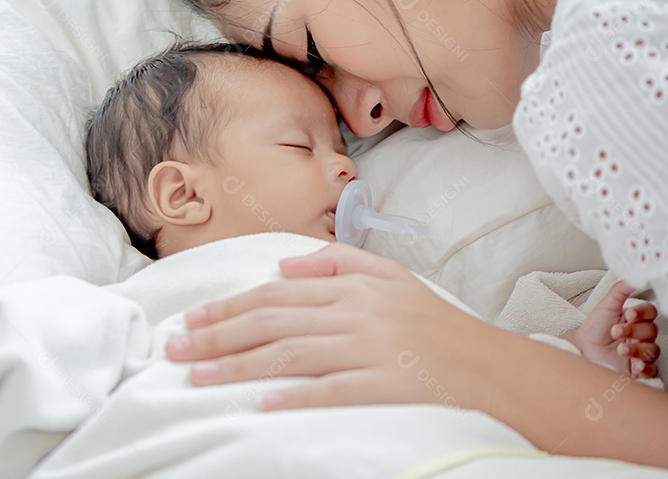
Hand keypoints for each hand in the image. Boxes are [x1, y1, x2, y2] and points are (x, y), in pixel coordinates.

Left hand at [164, 243, 507, 411]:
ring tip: (198, 376)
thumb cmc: (435, 323)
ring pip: (291, 354)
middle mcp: (355, 313)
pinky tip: (263, 404)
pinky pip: (335, 390)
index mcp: (352, 287)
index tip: (192, 317)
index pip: (276, 293)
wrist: (492, 366)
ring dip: (239, 366)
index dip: (229, 305)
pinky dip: (297, 396)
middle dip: (217, 335)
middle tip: (175, 348)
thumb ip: (336, 263)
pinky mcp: (388, 385)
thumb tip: (281, 263)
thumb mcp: (390, 277)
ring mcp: (371, 349)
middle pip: (272, 321)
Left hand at [571, 281, 660, 378]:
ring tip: (620, 349)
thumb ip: (620, 291)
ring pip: (653, 350)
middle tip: (615, 332)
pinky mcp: (638, 369)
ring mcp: (640, 352)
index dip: (643, 313)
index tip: (628, 314)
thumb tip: (633, 277)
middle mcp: (640, 335)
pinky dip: (646, 368)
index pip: (650, 313)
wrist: (582, 349)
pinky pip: (653, 371)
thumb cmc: (594, 328)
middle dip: (634, 331)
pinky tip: (635, 365)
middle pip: (652, 331)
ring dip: (637, 349)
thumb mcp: (606, 305)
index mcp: (634, 319)